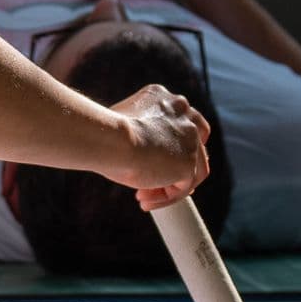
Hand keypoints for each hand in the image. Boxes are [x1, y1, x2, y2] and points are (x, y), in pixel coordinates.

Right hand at [102, 82, 211, 210]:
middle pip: (196, 146)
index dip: (174, 145)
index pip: (183, 122)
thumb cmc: (104, 131)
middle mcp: (184, 114)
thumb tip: (133, 151)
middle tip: (157, 182)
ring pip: (192, 170)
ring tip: (145, 197)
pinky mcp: (189, 164)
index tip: (156, 160)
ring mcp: (190, 140)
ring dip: (168, 186)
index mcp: (166, 100)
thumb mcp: (122, 122)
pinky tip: (145, 201)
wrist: (110, 139)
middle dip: (176, 167)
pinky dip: (165, 197)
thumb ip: (136, 130)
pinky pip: (182, 187)